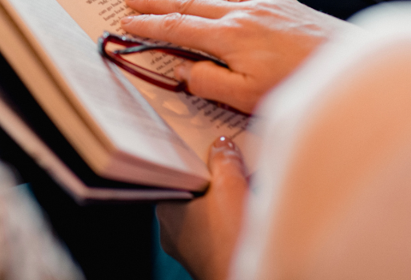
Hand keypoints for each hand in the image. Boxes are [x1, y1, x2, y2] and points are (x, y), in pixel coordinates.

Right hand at [122, 0, 354, 111]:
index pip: (177, 28)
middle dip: (156, 0)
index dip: (149, 25)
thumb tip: (182, 70)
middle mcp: (242, 13)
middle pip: (188, 3)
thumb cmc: (301, 84)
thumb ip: (209, 82)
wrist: (350, 62)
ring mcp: (261, 5)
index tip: (128, 23)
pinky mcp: (279, 4)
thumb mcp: (249, 97)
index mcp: (230, 36)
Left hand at [158, 136, 247, 279]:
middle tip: (230, 160)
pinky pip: (214, 229)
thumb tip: (223, 146)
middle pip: (192, 190)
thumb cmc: (229, 240)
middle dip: (213, 176)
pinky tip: (245, 210)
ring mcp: (187, 246)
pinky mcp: (205, 258)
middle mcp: (170, 228)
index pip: (175, 173)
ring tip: (242, 183)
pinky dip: (228, 217)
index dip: (193, 157)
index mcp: (165, 206)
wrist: (243, 279)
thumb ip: (224, 160)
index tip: (207, 144)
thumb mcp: (230, 186)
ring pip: (204, 210)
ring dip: (223, 197)